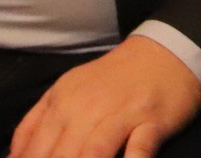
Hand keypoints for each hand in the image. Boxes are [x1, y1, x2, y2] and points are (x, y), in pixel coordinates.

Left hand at [9, 34, 200, 157]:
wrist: (166, 52)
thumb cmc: (112, 79)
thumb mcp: (66, 90)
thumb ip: (34, 123)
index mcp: (61, 101)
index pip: (34, 149)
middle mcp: (87, 108)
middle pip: (60, 155)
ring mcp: (121, 114)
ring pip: (93, 152)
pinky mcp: (152, 121)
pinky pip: (139, 148)